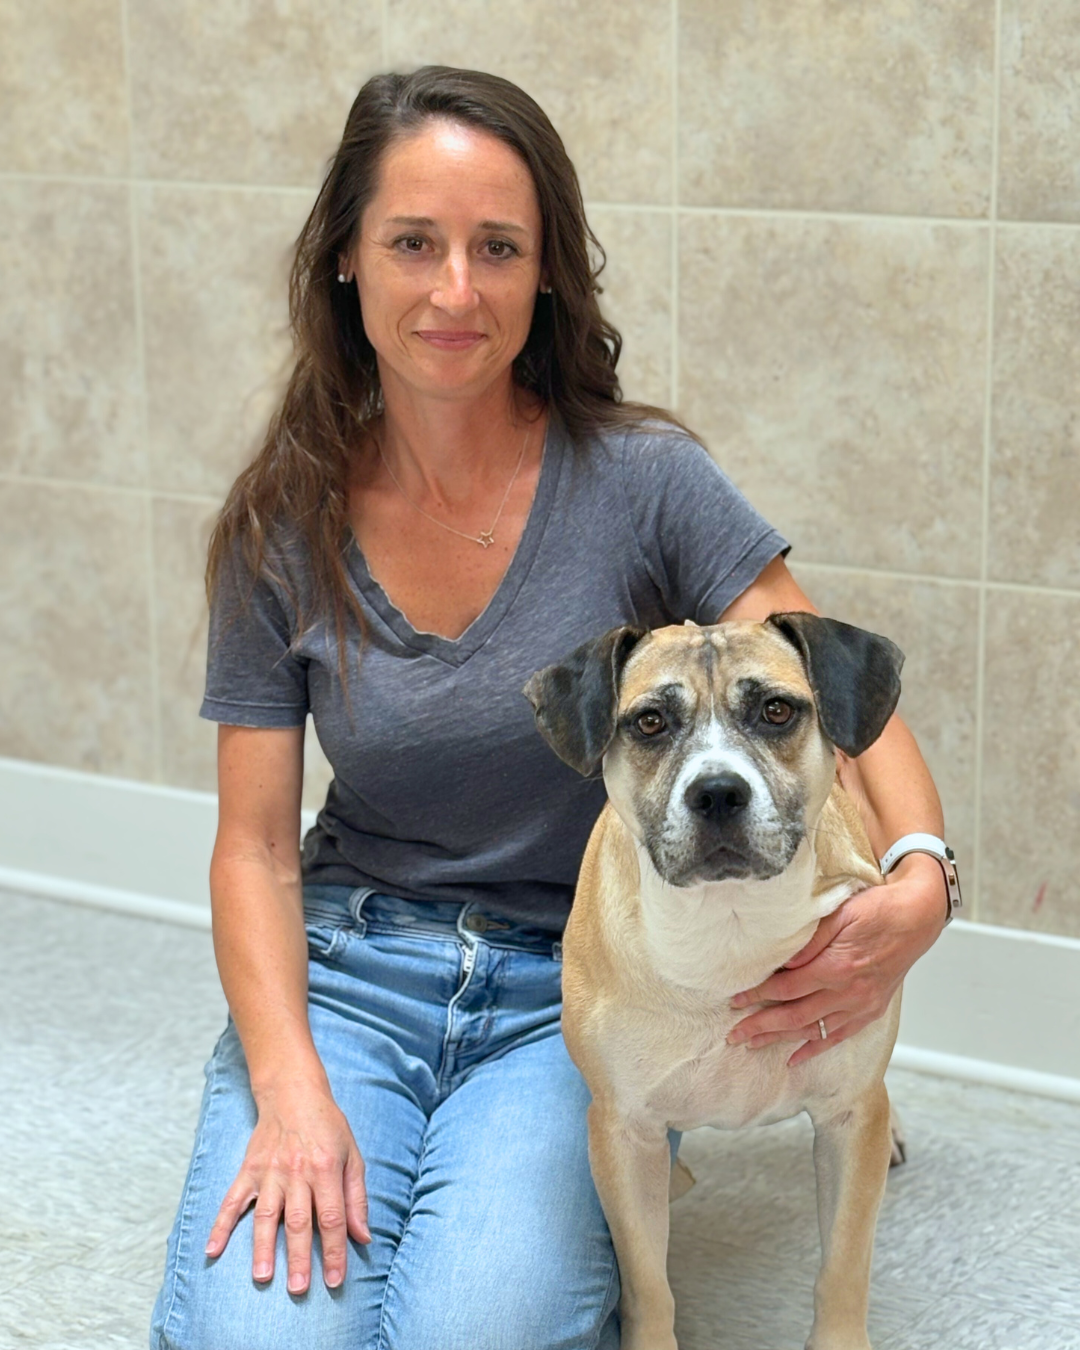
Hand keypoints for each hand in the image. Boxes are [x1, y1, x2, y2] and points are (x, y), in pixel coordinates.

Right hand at [204, 1080, 370, 1291]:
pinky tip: (213, 1250)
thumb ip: (357, 1198)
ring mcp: (270, 1172)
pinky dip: (221, 1225)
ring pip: (266, 1215)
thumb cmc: (328, 1126)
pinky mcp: (249, 1170)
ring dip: (263, 1248)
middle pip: (299, 1221)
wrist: (293, 1092)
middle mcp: (297, 1172)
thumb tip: (363, 1237)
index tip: (335, 1280)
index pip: (331, 1217)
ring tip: (262, 1277)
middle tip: (298, 1289)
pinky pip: (232, 1200)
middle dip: (299, 1258)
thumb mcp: (352, 1155)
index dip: (335, 1251)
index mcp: (326, 1169)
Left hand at [726, 853, 945, 1066]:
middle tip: (733, 1034)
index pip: (787, 988)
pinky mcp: (870, 1010)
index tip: (735, 1000)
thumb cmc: (877, 909)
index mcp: (837, 967)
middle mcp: (849, 992)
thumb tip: (780, 961)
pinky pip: (838, 1036)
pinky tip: (794, 1057)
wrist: (917, 918)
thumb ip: (809, 940)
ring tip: (752, 1045)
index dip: (758, 995)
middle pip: (794, 1016)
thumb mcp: (839, 913)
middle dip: (761, 1026)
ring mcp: (861, 1005)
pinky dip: (815, 1048)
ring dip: (780, 1039)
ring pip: (813, 1030)